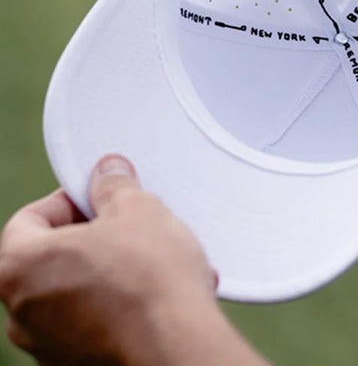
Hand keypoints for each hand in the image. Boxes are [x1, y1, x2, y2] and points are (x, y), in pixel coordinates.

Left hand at [0, 155, 267, 365]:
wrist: (177, 348)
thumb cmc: (148, 281)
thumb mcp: (136, 209)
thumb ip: (113, 186)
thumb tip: (107, 174)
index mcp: (18, 268)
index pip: (29, 218)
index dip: (69, 199)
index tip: (99, 196)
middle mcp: (22, 313)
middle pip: (53, 256)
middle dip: (95, 237)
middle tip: (130, 224)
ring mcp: (48, 346)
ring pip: (77, 289)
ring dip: (112, 270)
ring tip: (156, 260)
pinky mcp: (78, 364)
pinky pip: (95, 320)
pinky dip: (121, 303)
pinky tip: (159, 291)